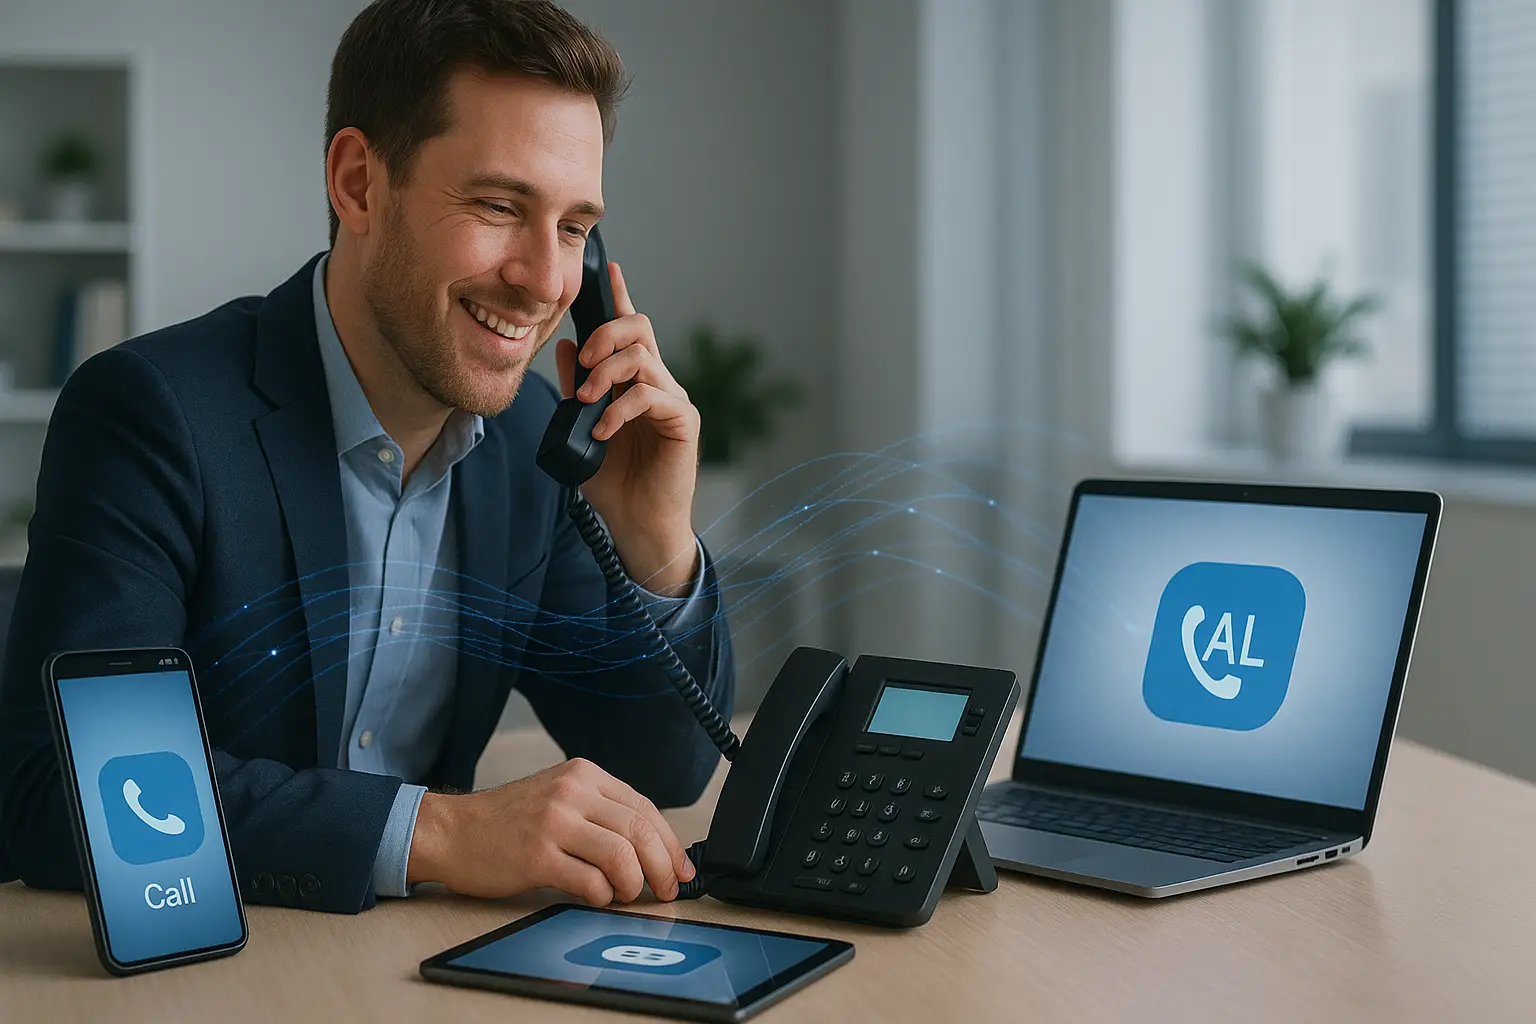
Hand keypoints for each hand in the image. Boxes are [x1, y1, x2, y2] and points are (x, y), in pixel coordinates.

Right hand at [405, 758, 695, 903]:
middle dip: (662, 867)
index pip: (644, 807)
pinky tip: (596, 898)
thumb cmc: (507, 822)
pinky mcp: (537, 855)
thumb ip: (600, 813)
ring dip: (633, 884)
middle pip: (639, 830)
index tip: (681, 869)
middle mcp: (572, 792)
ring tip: (625, 895)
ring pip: (621, 854)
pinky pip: (590, 880)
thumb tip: (652, 849)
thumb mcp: (558, 798)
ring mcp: (554, 822)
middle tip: (665, 891)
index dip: (670, 843)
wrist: (452, 831)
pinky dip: (602, 896)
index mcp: (583, 774)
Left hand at [555, 262, 699, 595]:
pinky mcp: (683, 421)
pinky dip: (621, 409)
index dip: (620, 297)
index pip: (629, 330)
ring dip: (607, 373)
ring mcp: (673, 400)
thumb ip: (575, 389)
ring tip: (588, 401)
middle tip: (583, 363)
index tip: (608, 268)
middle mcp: (658, 383)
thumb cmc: (613, 481)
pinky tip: (604, 429)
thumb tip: (566, 348)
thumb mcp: (581, 429)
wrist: (637, 523)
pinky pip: (652, 396)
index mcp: (635, 381)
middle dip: (606, 335)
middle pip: (639, 330)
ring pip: (643, 359)